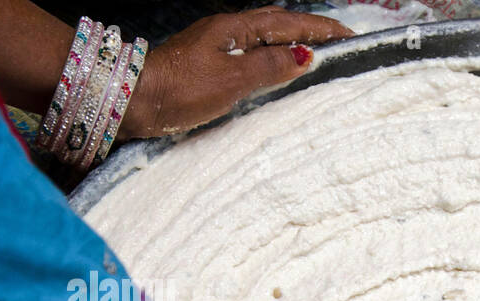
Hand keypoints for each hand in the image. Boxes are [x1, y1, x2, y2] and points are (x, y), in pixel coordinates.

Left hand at [122, 7, 352, 138]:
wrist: (130, 99)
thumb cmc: (178, 90)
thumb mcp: (231, 80)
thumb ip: (270, 66)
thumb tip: (304, 56)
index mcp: (235, 29)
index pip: (288, 24)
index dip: (320, 29)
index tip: (349, 34)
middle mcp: (226, 31)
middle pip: (277, 22)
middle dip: (309, 29)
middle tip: (337, 40)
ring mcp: (215, 46)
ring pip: (263, 36)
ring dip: (291, 39)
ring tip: (314, 50)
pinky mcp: (206, 63)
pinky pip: (251, 51)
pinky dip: (272, 54)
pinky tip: (274, 67)